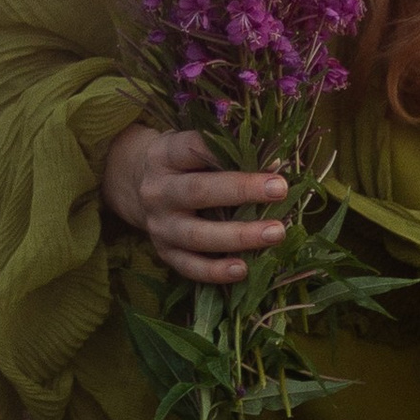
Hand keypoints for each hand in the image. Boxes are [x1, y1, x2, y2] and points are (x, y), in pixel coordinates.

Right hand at [99, 123, 288, 283]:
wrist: (139, 190)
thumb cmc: (184, 165)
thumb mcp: (196, 149)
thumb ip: (228, 153)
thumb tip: (275, 166)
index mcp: (164, 156)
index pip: (193, 149)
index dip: (227, 153)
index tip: (267, 159)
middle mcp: (157, 191)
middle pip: (198, 191)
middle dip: (242, 191)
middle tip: (280, 190)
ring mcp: (159, 225)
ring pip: (197, 235)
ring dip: (239, 236)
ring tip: (275, 233)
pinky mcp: (164, 252)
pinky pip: (189, 266)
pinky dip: (216, 271)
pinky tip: (243, 270)